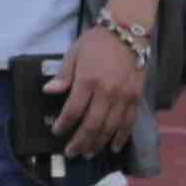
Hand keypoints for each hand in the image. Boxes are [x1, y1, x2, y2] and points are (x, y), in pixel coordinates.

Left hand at [54, 24, 141, 158]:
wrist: (128, 32)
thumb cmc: (97, 42)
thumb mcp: (74, 53)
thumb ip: (63, 75)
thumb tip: (49, 91)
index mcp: (88, 80)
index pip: (73, 110)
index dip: (64, 124)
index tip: (57, 132)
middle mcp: (107, 91)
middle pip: (92, 124)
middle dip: (80, 141)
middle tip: (71, 152)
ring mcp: (124, 96)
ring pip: (110, 127)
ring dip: (98, 143)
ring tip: (88, 153)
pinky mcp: (136, 97)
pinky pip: (129, 122)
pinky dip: (122, 137)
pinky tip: (115, 147)